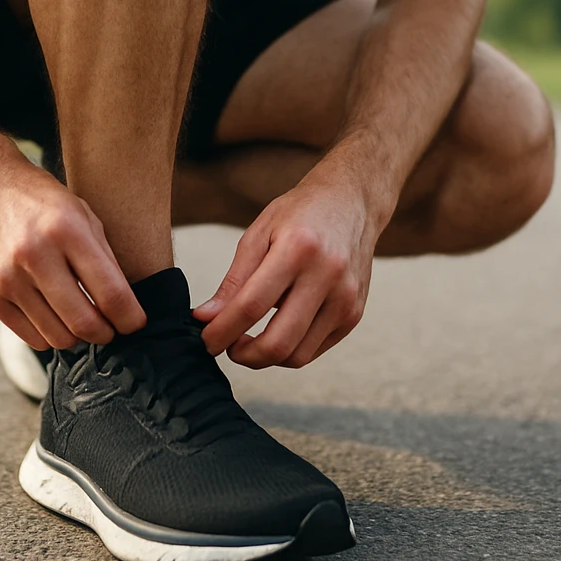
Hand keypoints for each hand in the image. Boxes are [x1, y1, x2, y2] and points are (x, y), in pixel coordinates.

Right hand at [0, 154, 144, 348]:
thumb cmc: (41, 201)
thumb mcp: (83, 215)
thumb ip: (104, 259)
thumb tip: (124, 305)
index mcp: (67, 231)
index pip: (110, 293)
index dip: (129, 318)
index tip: (135, 323)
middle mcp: (36, 255)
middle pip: (84, 322)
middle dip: (106, 334)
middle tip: (111, 329)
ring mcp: (9, 278)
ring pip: (58, 337)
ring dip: (79, 338)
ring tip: (83, 322)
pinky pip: (31, 338)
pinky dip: (50, 337)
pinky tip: (56, 320)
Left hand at [193, 169, 379, 368]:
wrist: (351, 202)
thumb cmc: (299, 215)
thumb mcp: (259, 233)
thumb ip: (233, 280)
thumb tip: (206, 318)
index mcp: (298, 248)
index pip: (252, 305)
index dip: (222, 331)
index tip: (206, 340)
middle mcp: (328, 275)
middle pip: (278, 342)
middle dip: (243, 355)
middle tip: (227, 346)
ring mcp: (346, 298)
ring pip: (297, 356)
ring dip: (265, 358)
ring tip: (249, 340)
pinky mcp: (354, 314)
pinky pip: (314, 351)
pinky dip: (289, 351)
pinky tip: (277, 330)